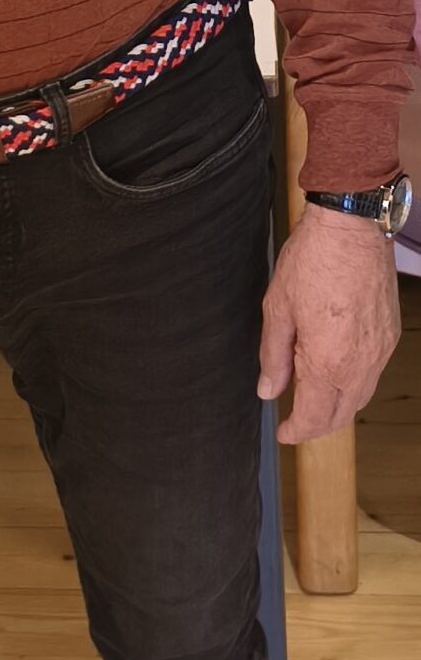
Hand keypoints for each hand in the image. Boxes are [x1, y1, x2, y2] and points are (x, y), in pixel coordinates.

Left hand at [258, 202, 400, 443]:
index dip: (296, 431)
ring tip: (312, 398)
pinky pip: (372, 374)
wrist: (351, 227)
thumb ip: (273, 357)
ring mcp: (380, 350)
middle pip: (341, 414)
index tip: (283, 432)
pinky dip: (353, 384)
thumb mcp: (278, 309)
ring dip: (337, 407)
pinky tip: (335, 372)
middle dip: (317, 426)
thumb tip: (268, 390)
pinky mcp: (390, 335)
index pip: (315, 417)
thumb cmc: (312, 261)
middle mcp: (360, 363)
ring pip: (360, 397)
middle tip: (295, 422)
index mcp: (328, 362)